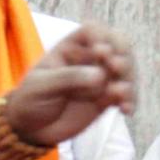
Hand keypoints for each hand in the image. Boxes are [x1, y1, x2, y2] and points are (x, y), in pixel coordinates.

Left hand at [2, 23, 133, 147]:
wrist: (30, 128)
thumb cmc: (30, 99)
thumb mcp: (42, 86)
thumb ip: (68, 78)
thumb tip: (100, 75)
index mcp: (70, 47)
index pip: (93, 30)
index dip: (102, 37)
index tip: (101, 52)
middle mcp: (89, 59)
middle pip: (117, 45)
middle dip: (123, 54)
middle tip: (116, 68)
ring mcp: (100, 78)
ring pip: (125, 70)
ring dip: (129, 79)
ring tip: (121, 95)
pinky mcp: (106, 99)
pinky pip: (124, 95)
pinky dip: (129, 100)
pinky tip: (126, 110)